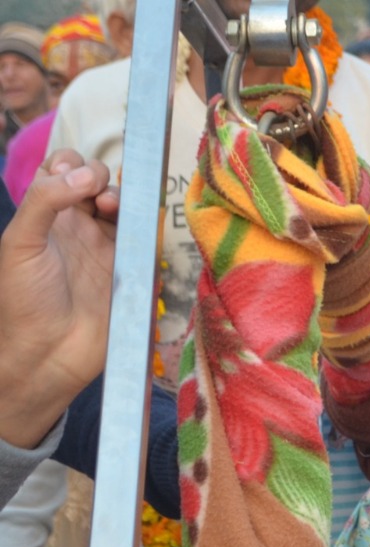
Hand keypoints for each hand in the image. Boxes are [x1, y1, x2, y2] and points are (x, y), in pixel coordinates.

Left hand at [0, 151, 119, 449]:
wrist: (49, 353)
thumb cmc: (25, 299)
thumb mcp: (19, 242)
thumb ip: (45, 200)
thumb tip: (85, 173)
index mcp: (44, 216)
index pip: (60, 171)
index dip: (69, 164)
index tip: (69, 176)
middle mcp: (76, 226)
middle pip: (96, 181)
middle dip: (97, 175)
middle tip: (92, 193)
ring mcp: (106, 246)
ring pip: (123, 204)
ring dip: (120, 195)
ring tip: (109, 207)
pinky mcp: (131, 268)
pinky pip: (144, 235)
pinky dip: (144, 221)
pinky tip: (132, 224)